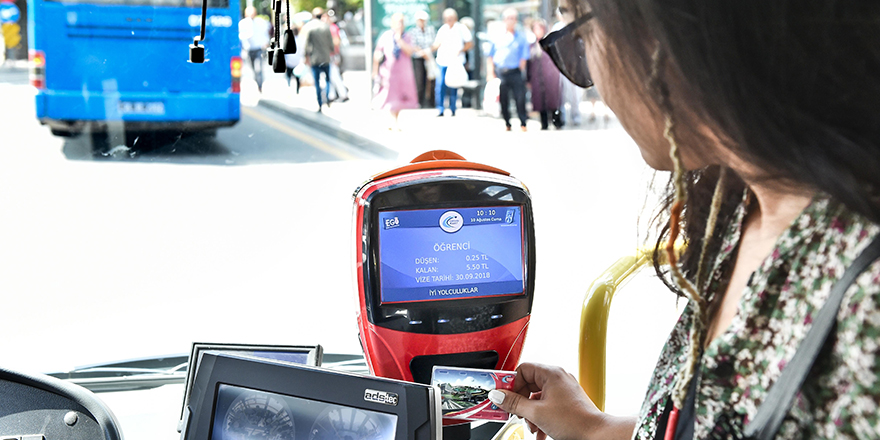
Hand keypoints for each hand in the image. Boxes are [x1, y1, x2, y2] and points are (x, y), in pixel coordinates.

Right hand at [488, 363, 631, 439]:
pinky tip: (540, 431)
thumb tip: (498, 396)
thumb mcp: (536, 413)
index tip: (504, 397)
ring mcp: (563, 390)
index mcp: (551, 374)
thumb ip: (514, 403)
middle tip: (516, 413)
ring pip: (537, 397)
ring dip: (531, 413)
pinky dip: (541, 416)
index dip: (511, 384)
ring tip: (532, 426)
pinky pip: (547, 404)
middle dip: (521, 402)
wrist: (596, 434)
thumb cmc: (574, 420)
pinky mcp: (566, 401)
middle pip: (529, 384)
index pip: (522, 370)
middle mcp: (558, 378)